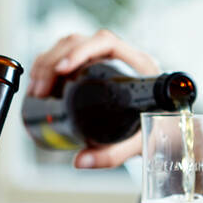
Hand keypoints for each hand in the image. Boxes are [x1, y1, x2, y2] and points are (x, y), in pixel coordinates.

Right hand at [27, 29, 159, 168]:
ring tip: (37, 90)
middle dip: (54, 61)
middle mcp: (121, 57)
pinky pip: (67, 55)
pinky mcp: (93, 67)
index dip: (81, 50)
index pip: (106, 43)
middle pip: (81, 40)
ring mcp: (105, 60)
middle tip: (41, 90)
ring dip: (47, 62)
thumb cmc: (158, 131)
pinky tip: (40, 84)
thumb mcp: (137, 144)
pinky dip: (49, 66)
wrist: (166, 128)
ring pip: (70, 45)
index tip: (62, 69)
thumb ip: (110, 155)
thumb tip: (80, 161)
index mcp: (138, 65)